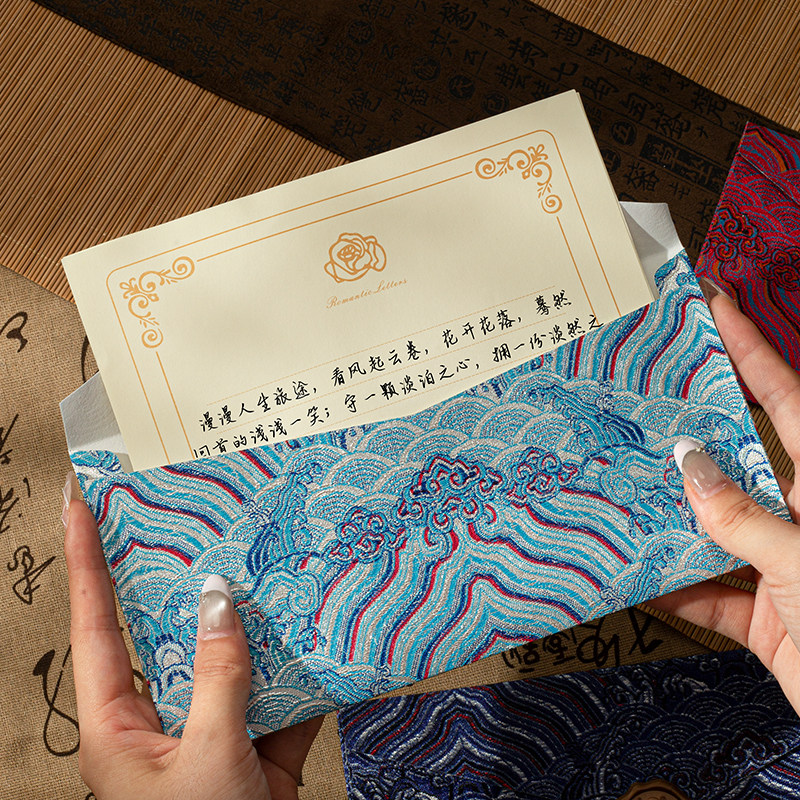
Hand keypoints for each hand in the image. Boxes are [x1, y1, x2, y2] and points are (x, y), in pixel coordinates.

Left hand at [63, 485, 321, 799]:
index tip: (82, 505)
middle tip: (192, 515)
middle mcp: (163, 714)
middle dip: (185, 574)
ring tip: (272, 559)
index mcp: (119, 721)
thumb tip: (221, 601)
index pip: (97, 623)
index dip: (86, 560)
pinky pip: (283, 690)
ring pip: (234, 653)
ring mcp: (215, 725)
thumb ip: (217, 677)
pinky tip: (325, 627)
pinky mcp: (261, 742)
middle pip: (172, 627)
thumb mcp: (205, 761)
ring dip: (258, 618)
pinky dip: (306, 665)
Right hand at [650, 287, 799, 712]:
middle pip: (739, 464)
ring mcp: (782, 570)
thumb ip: (743, 518)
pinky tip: (633, 581)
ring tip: (617, 489)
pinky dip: (671, 594)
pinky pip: (707, 598)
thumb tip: (689, 468)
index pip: (788, 402)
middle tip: (642, 405)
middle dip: (691, 436)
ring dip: (666, 521)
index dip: (752, 352)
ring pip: (712, 532)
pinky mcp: (766, 620)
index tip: (715, 309)